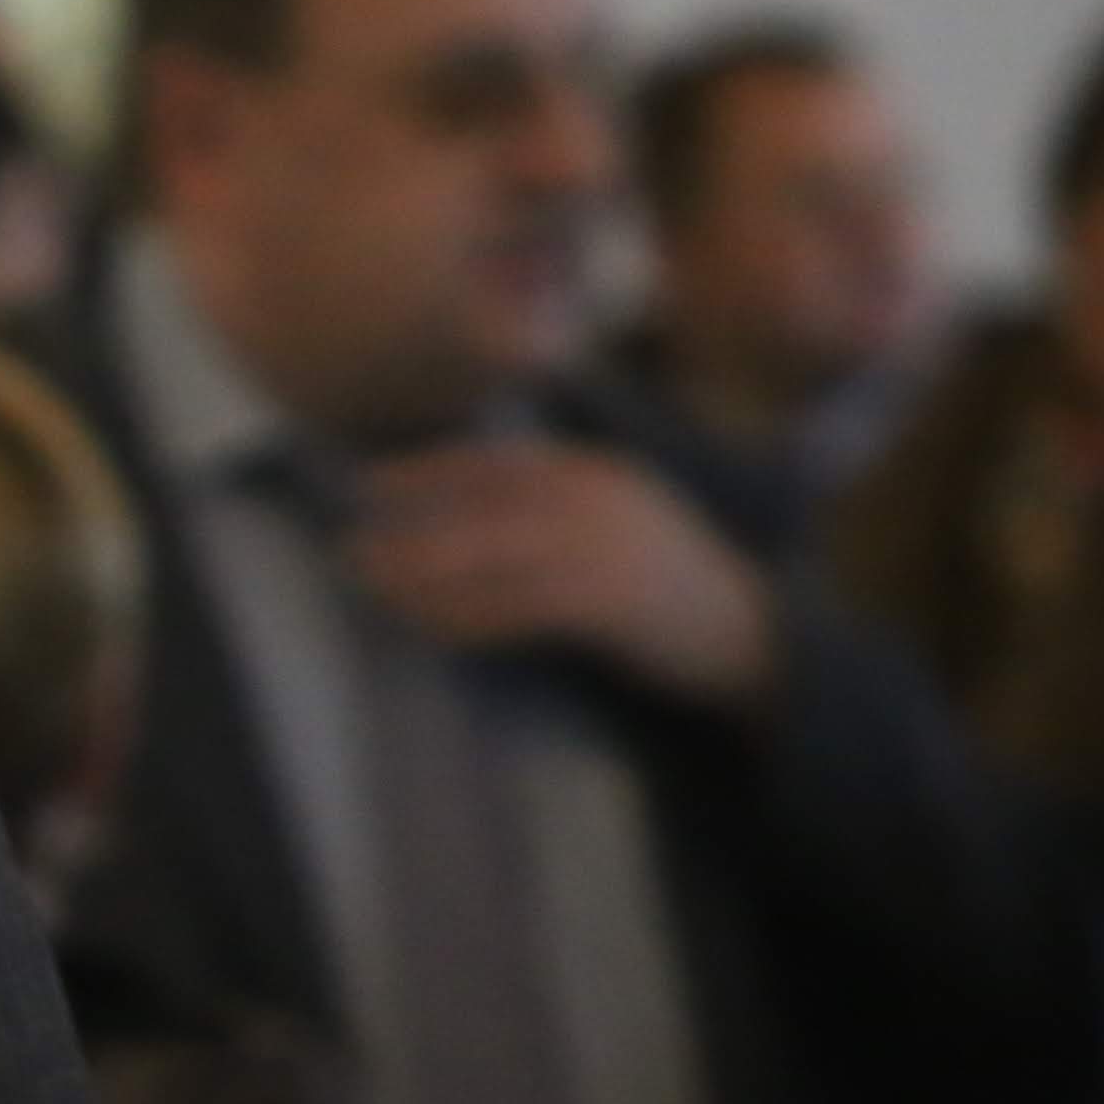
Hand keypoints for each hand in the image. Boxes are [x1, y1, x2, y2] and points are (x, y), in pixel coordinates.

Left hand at [347, 441, 776, 709]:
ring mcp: (608, 548)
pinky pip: (520, 608)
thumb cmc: (668, 591)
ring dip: (425, 578)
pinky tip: (434, 628)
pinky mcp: (613, 603)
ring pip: (492, 559)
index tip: (369, 487)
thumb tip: (459, 527)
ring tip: (377, 592)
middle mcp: (598, 499)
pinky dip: (470, 617)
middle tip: (351, 554)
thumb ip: (551, 515)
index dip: (427, 472)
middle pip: (482, 510)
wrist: (753, 639)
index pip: (494, 464)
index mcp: (596, 473)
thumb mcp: (614, 527)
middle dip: (411, 532)